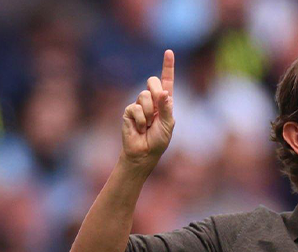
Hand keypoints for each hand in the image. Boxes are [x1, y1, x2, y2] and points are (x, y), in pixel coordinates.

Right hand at [121, 50, 174, 168]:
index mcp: (165, 101)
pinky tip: (139, 128)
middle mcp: (152, 100)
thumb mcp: (167, 124)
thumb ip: (166, 108)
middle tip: (156, 109)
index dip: (168, 66)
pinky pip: (135, 108)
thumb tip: (163, 92)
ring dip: (148, 113)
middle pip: (152, 82)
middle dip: (155, 91)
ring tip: (147, 126)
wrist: (143, 153)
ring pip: (144, 96)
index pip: (167, 81)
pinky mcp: (129, 111)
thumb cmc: (158, 140)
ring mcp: (139, 104)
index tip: (169, 51)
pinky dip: (140, 120)